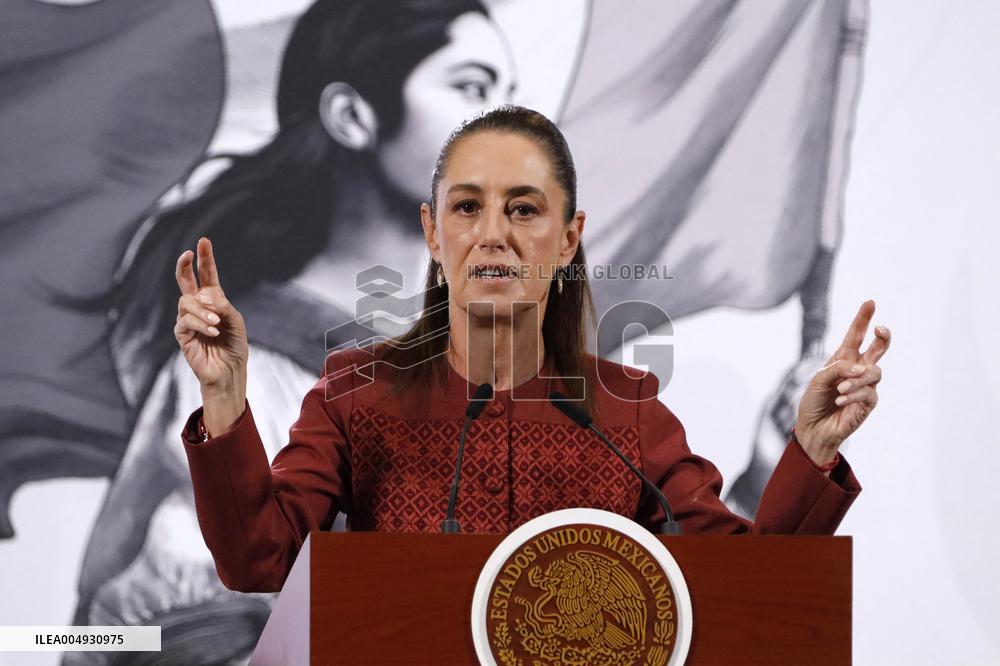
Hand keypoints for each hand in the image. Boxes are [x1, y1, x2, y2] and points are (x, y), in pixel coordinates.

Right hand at [174, 237, 248, 433]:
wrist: (229, 370)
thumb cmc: (234, 346)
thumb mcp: (236, 321)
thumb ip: (223, 305)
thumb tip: (205, 296)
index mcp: (213, 300)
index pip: (207, 275)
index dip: (205, 259)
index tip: (204, 241)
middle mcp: (198, 307)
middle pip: (186, 281)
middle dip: (186, 266)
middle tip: (187, 254)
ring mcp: (188, 319)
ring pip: (187, 303)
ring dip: (203, 310)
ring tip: (217, 322)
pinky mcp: (182, 334)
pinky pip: (186, 321)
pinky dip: (201, 323)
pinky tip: (213, 330)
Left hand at [794, 300, 890, 464]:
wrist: (814, 428)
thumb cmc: (814, 402)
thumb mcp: (818, 380)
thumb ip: (837, 368)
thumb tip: (861, 369)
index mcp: (843, 360)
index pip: (855, 336)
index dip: (862, 319)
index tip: (870, 302)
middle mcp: (857, 369)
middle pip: (877, 349)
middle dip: (882, 337)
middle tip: (880, 330)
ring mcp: (865, 386)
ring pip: (874, 373)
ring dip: (856, 380)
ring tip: (840, 390)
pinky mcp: (869, 402)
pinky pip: (869, 392)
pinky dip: (854, 394)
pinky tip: (841, 400)